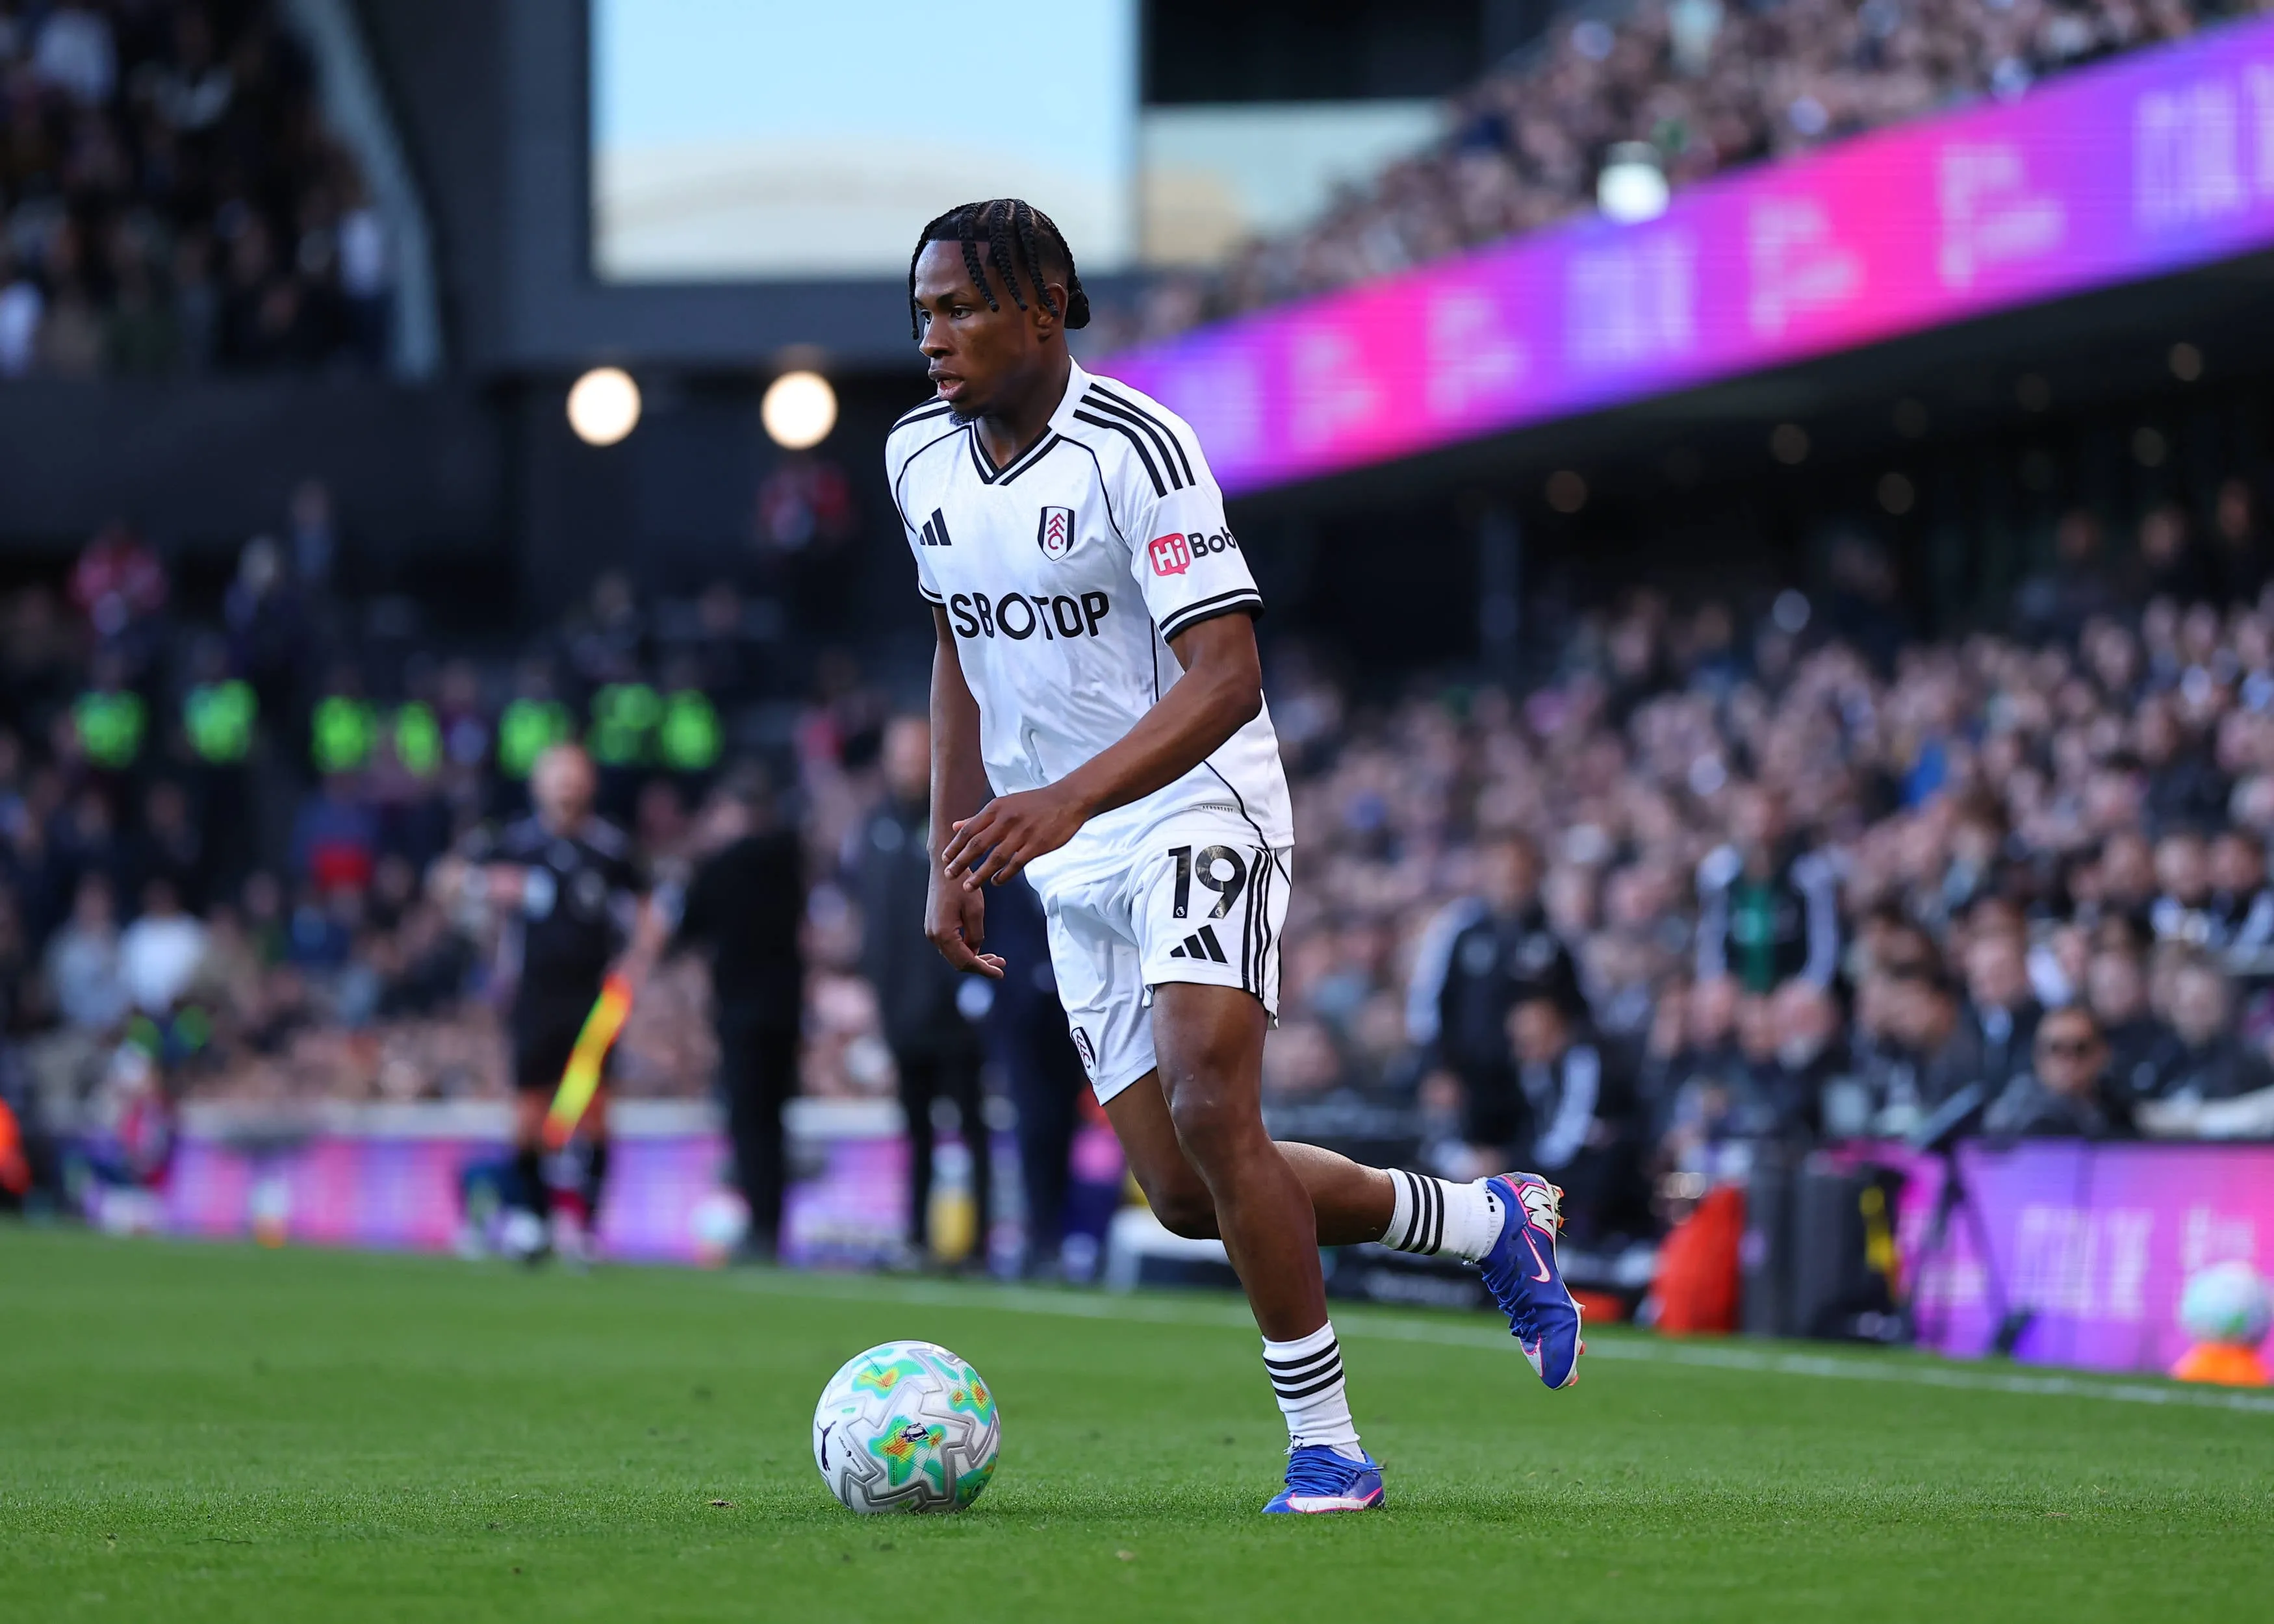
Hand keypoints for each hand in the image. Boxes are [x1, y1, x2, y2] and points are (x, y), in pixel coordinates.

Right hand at [926, 871, 1005, 978]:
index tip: (1001, 973)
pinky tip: (979, 946)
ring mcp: (932, 931)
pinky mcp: (934, 925)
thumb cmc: (960, 884)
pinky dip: (965, 948)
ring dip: (974, 958)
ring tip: (995, 958)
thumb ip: (977, 934)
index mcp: (943, 934)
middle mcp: (933, 936)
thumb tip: (975, 950)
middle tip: (1001, 965)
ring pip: (954, 954)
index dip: (984, 970)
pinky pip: (951, 945)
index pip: (966, 961)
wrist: (944, 865)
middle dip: (980, 966)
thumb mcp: (975, 910)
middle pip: (959, 962)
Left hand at [940, 785, 1088, 890]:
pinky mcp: (1037, 845)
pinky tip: (996, 882)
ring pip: (995, 858)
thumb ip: (978, 818)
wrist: (1067, 800)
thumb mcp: (1003, 804)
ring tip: (967, 886)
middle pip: (977, 845)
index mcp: (995, 808)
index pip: (968, 830)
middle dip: (961, 862)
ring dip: (979, 874)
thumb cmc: (1033, 803)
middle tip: (949, 876)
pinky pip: (1016, 864)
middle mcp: (1006, 820)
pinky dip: (1004, 875)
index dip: (954, 846)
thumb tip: (954, 826)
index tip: (944, 860)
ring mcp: (1022, 833)